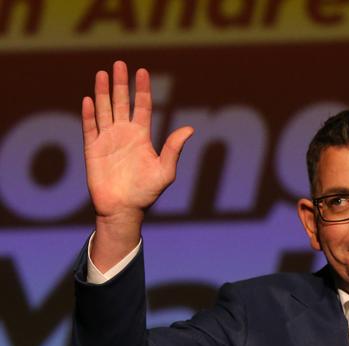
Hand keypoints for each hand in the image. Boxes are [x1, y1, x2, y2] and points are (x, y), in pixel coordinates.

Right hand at [82, 60, 192, 270]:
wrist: (124, 209)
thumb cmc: (147, 193)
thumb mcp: (165, 171)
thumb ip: (174, 149)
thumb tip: (190, 129)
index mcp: (142, 136)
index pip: (142, 106)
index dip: (142, 89)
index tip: (142, 71)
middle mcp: (124, 134)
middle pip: (121, 102)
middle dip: (121, 84)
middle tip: (120, 64)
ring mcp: (107, 140)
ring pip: (104, 110)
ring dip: (102, 92)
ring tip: (103, 73)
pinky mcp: (93, 150)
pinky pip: (90, 128)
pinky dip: (89, 114)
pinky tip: (89, 99)